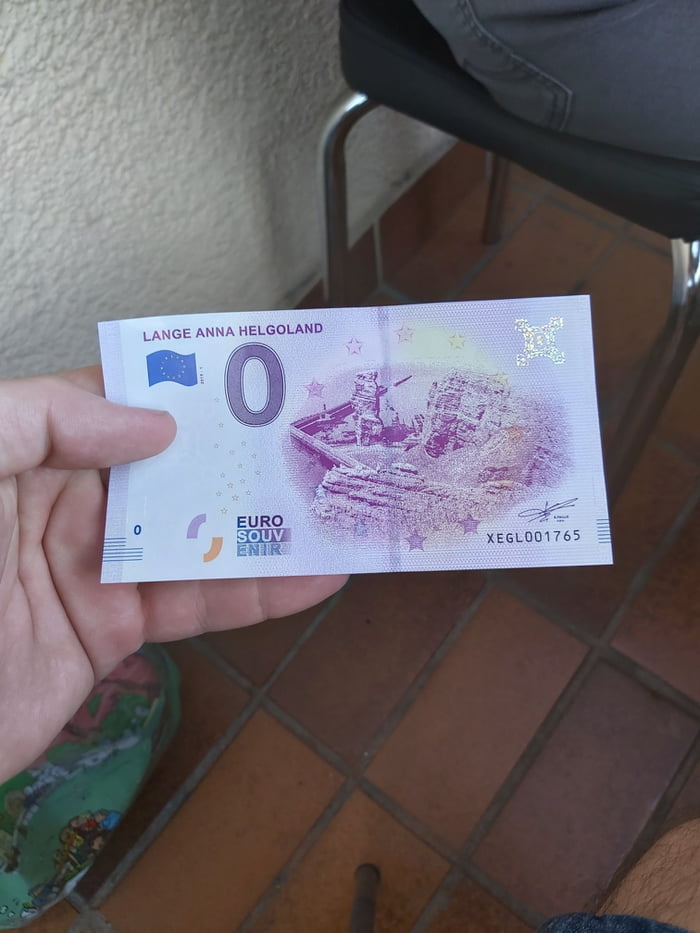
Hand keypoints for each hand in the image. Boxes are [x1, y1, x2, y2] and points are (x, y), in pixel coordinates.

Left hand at [0, 366, 346, 782]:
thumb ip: (40, 420)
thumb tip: (152, 424)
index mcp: (28, 452)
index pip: (117, 403)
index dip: (183, 386)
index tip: (255, 374)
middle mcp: (65, 503)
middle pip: (170, 469)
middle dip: (239, 454)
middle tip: (316, 437)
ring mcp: (93, 569)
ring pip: (193, 537)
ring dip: (264, 525)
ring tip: (334, 506)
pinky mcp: (112, 632)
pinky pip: (193, 604)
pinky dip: (256, 593)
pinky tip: (311, 578)